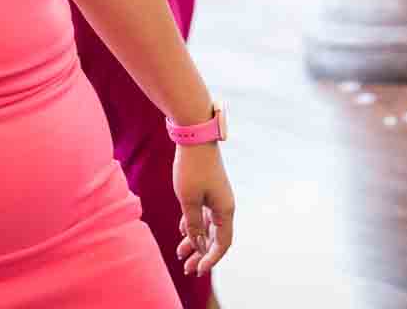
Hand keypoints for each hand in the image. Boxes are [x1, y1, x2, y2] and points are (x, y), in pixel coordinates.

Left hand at [172, 141, 234, 277]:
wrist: (194, 135)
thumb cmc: (192, 168)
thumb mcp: (188, 200)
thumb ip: (193, 224)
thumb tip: (197, 243)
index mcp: (225, 210)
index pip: (221, 244)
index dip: (210, 259)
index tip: (198, 270)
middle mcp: (224, 206)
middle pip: (214, 237)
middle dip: (201, 254)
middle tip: (187, 269)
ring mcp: (216, 197)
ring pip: (206, 226)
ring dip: (195, 241)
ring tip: (181, 255)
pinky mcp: (207, 189)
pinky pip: (202, 214)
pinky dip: (193, 225)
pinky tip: (182, 232)